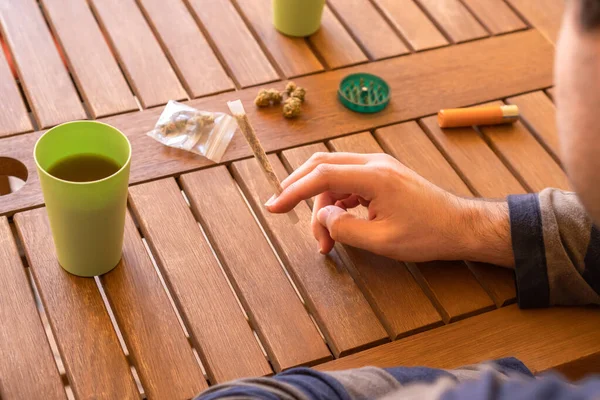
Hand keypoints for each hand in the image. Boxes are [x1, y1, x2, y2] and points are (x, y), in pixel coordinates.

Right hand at [266, 152, 513, 266]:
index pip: (322, 175)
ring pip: (333, 175)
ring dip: (321, 203)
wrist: (460, 226)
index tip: (273, 206)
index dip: (293, 190)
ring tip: (325, 239)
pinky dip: (336, 201)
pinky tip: (339, 223)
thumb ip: (345, 228)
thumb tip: (321, 216)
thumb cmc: (427, 235)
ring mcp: (378, 166)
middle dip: (298, 187)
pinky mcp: (381, 175)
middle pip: (322, 164)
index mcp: (374, 176)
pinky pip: (347, 181)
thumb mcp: (383, 240)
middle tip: (281, 210)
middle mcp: (374, 163)